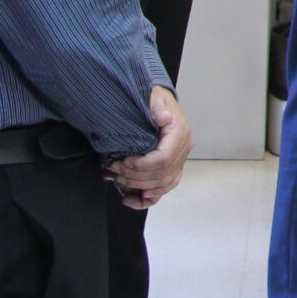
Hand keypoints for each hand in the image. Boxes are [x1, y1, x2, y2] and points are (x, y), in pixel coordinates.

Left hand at [109, 87, 192, 209]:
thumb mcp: (154, 97)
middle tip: (114, 169)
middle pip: (161, 174)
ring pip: (162, 185)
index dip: (142, 165)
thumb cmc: (154, 100)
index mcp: (179, 134)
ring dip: (138, 186)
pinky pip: (163, 190)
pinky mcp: (172, 169)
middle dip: (135, 176)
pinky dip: (147, 199)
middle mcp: (183, 150)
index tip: (124, 162)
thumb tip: (164, 118)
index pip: (164, 158)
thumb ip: (157, 107)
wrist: (159, 104)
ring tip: (118, 178)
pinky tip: (130, 199)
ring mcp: (179, 161)